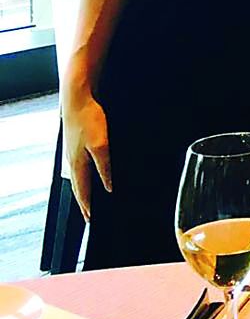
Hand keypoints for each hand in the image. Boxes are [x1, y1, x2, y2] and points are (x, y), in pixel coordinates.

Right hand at [62, 83, 111, 218]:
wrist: (77, 98)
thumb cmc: (89, 119)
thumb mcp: (101, 145)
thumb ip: (104, 167)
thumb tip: (108, 187)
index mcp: (77, 164)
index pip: (82, 192)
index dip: (87, 207)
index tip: (91, 220)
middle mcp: (72, 160)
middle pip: (78, 187)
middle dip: (83, 203)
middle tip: (88, 215)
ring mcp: (72, 152)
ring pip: (77, 177)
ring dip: (82, 190)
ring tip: (88, 200)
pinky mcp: (76, 143)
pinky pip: (80, 166)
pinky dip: (83, 175)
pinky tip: (89, 172)